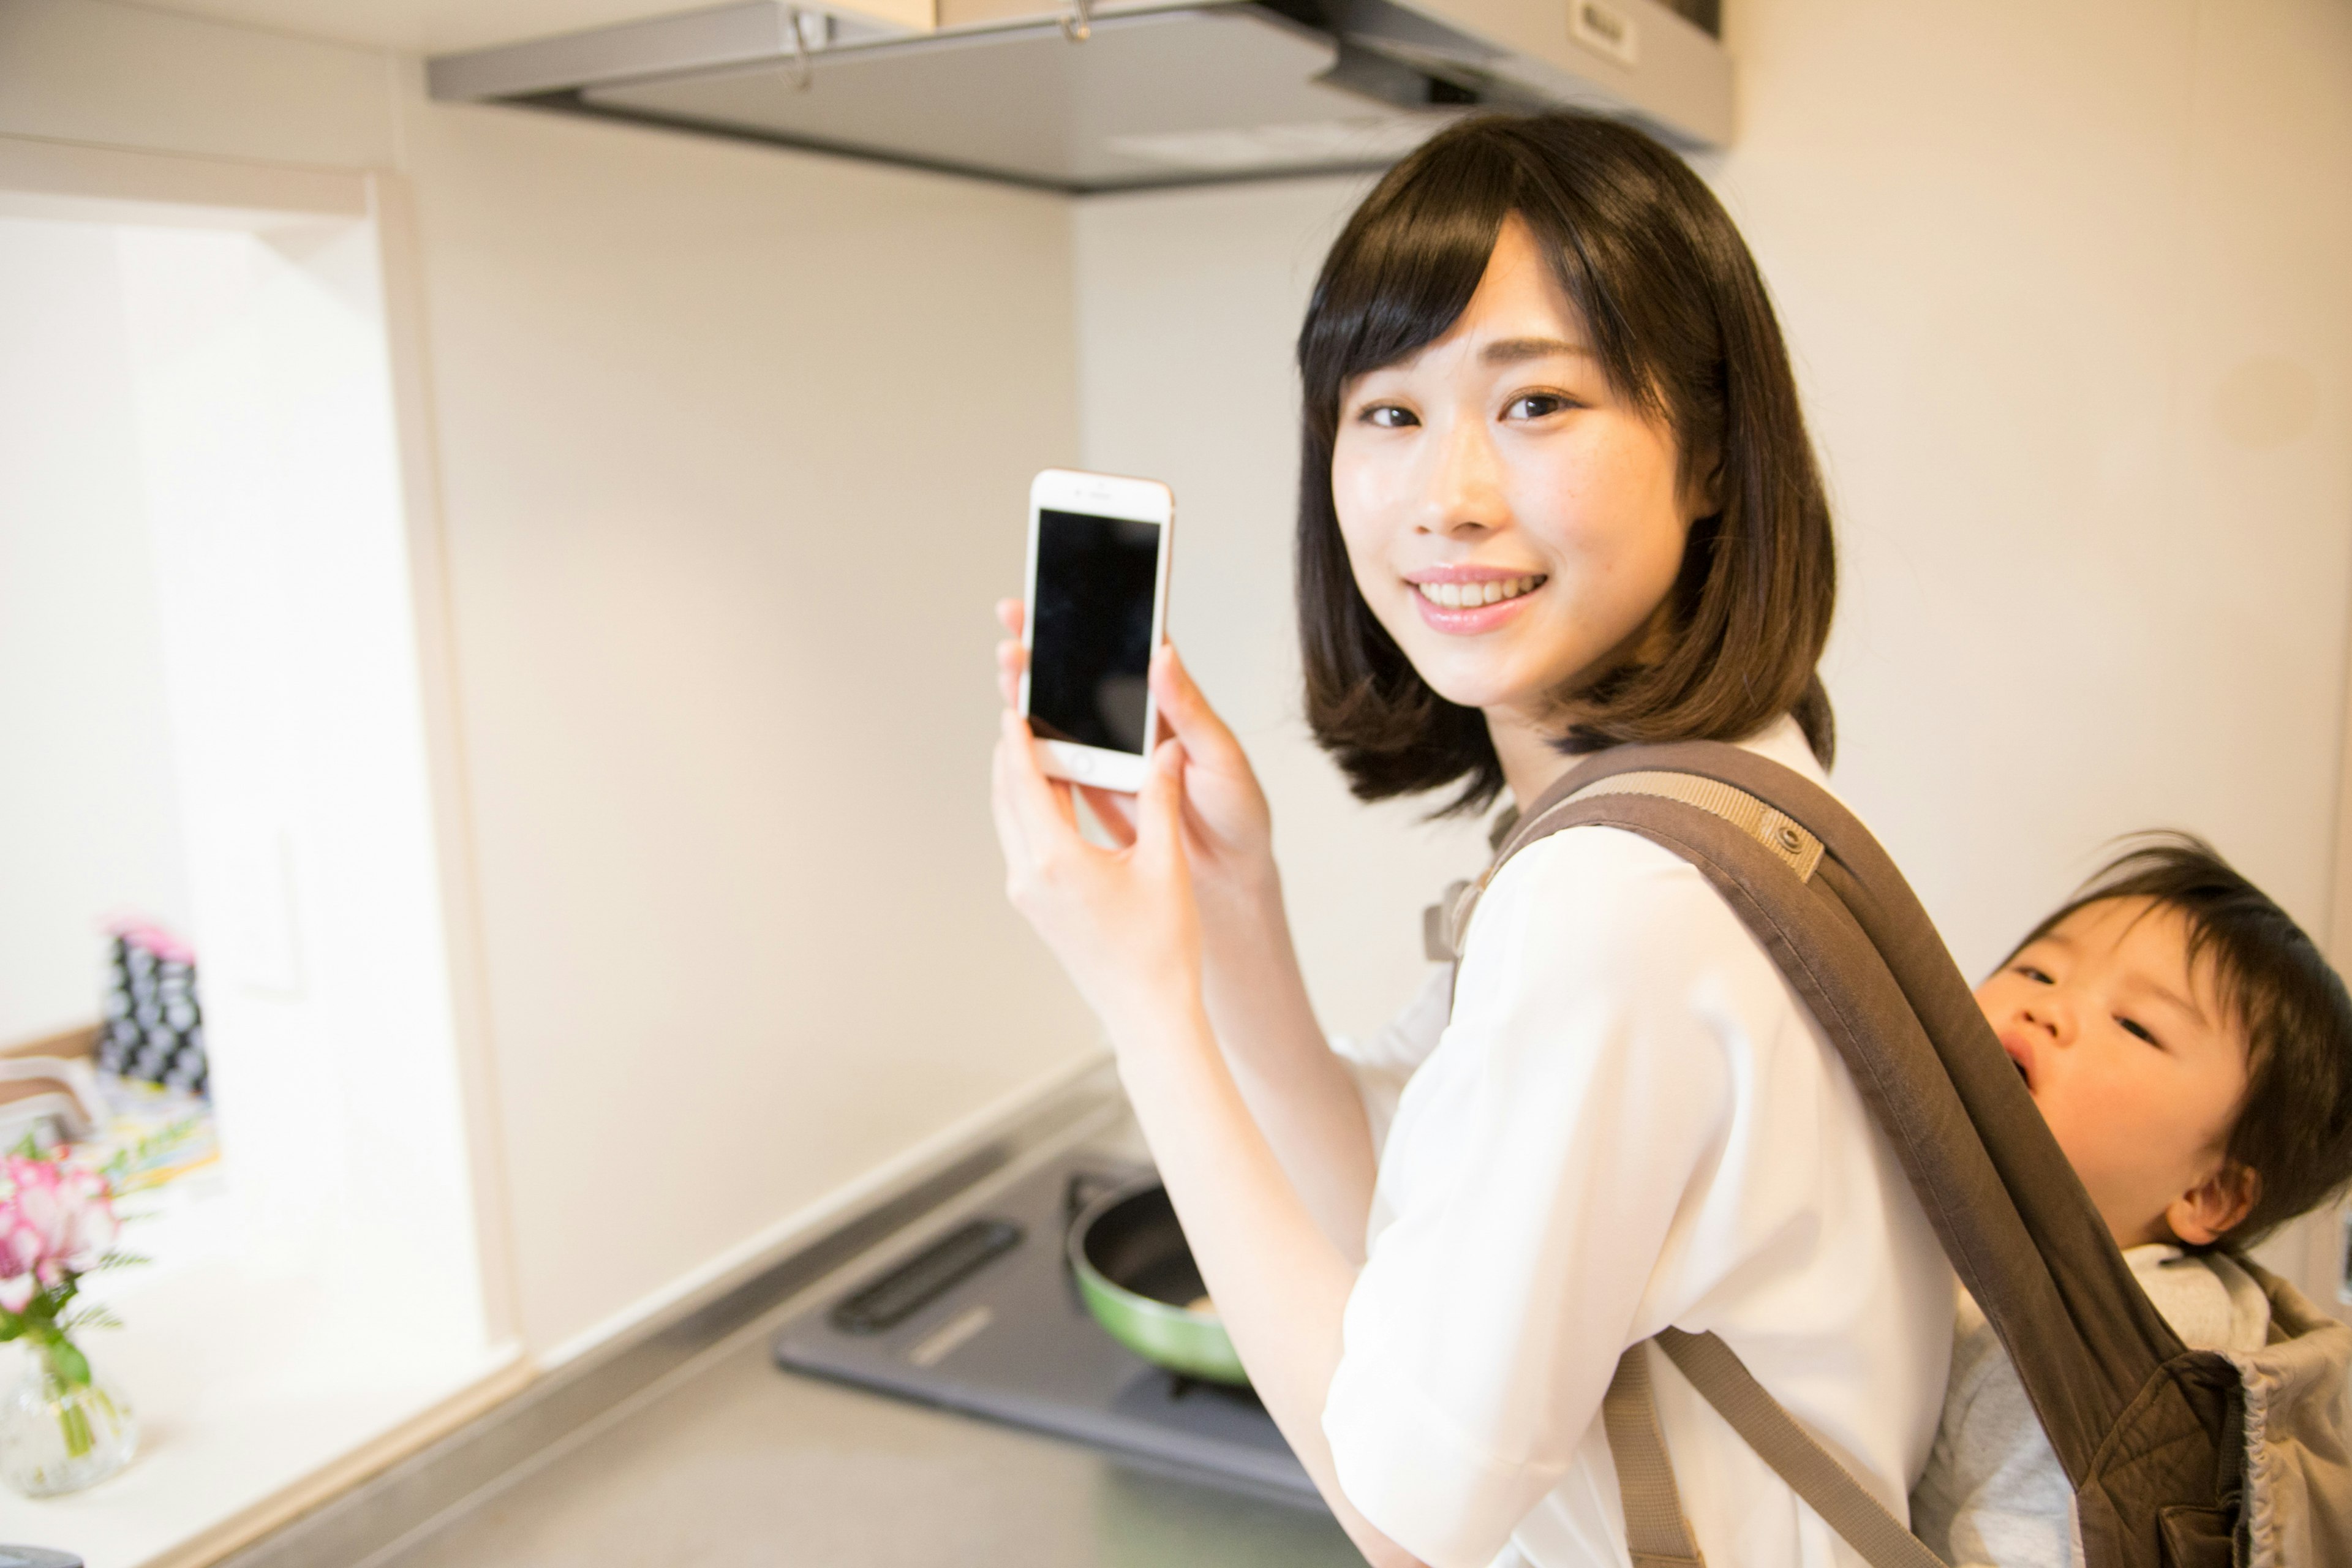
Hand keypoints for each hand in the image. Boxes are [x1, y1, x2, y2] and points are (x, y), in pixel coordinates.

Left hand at [992, 713, 1202, 1047]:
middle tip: (1024, 717)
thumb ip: (1160, 800)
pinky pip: (1023, 846)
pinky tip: (1056, 802)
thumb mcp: (1166, 864)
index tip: (1013, 708)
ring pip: (1011, 823)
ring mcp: (1028, 896)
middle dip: (1013, 755)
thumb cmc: (1160, 948)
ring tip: (1037, 751)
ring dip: (1020, 785)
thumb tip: (1165, 755)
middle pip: (1007, 798)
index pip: (1024, 781)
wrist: (1148, 1011)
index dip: (1017, 740)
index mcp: (1058, 860)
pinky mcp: (1037, 908)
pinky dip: (1031, 814)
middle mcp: (1030, 877)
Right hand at [993, 601, 1278, 928]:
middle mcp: (1135, 723)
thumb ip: (1189, 709)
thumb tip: (1162, 654)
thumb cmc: (1239, 812)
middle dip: (1047, 647)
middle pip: (1083, 676)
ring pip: (1063, 715)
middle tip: (1014, 621)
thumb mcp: (1222, 756)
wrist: (1229, 880)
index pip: (1129, 649)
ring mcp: (1111, 756)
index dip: (1096, 620)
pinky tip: (1012, 728)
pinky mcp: (1093, 791)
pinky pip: (1057, 764)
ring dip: (1032, 691)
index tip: (1063, 597)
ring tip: (1009, 667)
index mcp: (1170, 704)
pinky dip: (1032, 747)